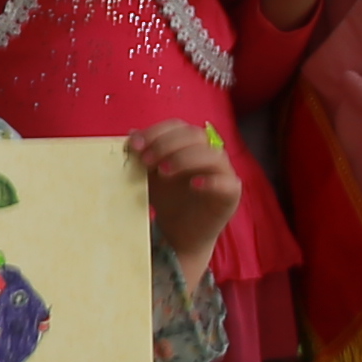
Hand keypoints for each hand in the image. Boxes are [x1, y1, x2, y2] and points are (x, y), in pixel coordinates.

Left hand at [129, 121, 241, 271]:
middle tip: (146, 160)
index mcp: (188, 144)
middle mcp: (208, 153)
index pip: (177, 126)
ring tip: (163, 172)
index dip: (156, 132)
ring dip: (186, 158)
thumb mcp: (148, 176)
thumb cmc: (167, 199)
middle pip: (195, 135)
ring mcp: (223, 173)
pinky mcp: (231, 194)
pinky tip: (193, 185)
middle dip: (167, 144)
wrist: (179, 234)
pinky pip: (227, 182)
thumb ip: (142, 156)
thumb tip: (131, 133)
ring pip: (213, 155)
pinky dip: (211, 181)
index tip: (134, 146)